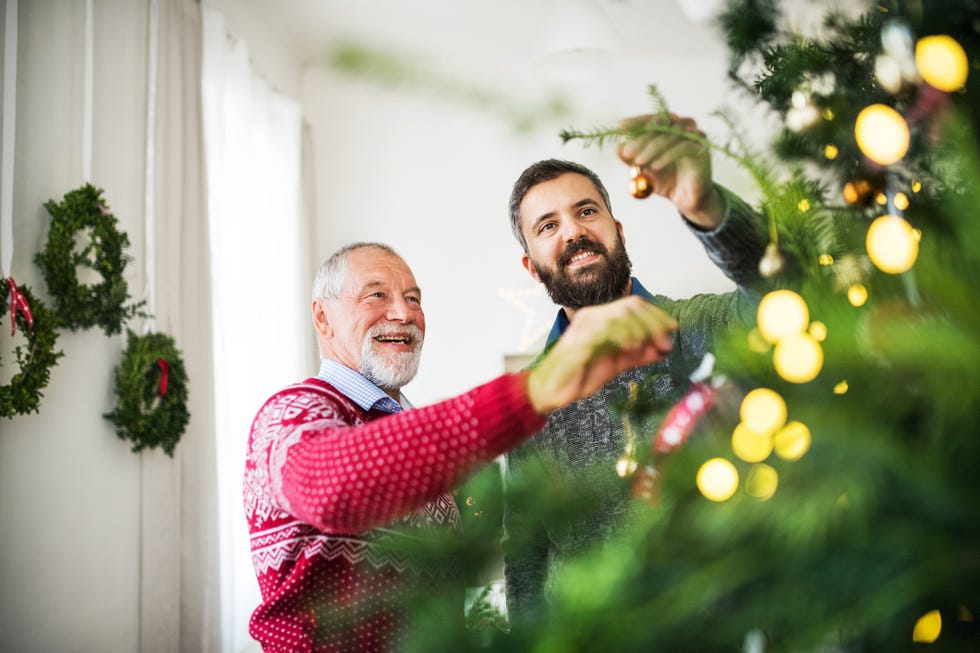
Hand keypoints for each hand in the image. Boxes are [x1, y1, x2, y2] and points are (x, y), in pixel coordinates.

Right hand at [526, 296, 676, 414]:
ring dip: (642, 328)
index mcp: (602, 318)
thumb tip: (664, 348)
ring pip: (620, 314)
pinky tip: (633, 347)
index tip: (673, 329)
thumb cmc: (582, 374)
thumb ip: (639, 354)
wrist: (553, 390)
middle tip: (666, 342)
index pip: (634, 305)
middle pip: (630, 305)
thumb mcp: (618, 362)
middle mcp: (593, 316)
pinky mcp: (579, 340)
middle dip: (654, 322)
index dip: (657, 315)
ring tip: (654, 345)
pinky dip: (622, 336)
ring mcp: (585, 326)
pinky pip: (604, 330)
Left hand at [616, 113, 723, 229]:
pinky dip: (667, 156)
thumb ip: (631, 159)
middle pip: (662, 123)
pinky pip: (684, 147)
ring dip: (653, 147)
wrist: (687, 198)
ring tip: (639, 162)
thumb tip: (618, 148)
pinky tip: (655, 166)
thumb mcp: (643, 169)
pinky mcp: (701, 150)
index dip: (636, 121)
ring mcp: (693, 137)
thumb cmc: (666, 180)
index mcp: (668, 128)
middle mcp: (682, 128)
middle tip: (628, 151)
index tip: (620, 126)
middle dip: (642, 137)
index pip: (652, 118)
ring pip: (672, 134)